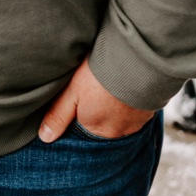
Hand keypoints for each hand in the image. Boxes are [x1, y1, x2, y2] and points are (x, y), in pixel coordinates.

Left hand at [38, 59, 152, 141]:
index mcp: (95, 129)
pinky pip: (137, 113)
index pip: (83, 128)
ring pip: (121, 120)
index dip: (80, 112)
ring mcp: (136, 123)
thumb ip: (58, 115)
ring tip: (112, 87)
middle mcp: (117, 132)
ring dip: (116, 108)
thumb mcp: (72, 91)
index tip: (82, 96)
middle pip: (102, 126)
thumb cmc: (102, 73)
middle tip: (97, 89)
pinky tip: (127, 88)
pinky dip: (131, 103)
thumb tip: (45, 137)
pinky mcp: (150, 111)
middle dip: (99, 111)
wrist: (139, 58)